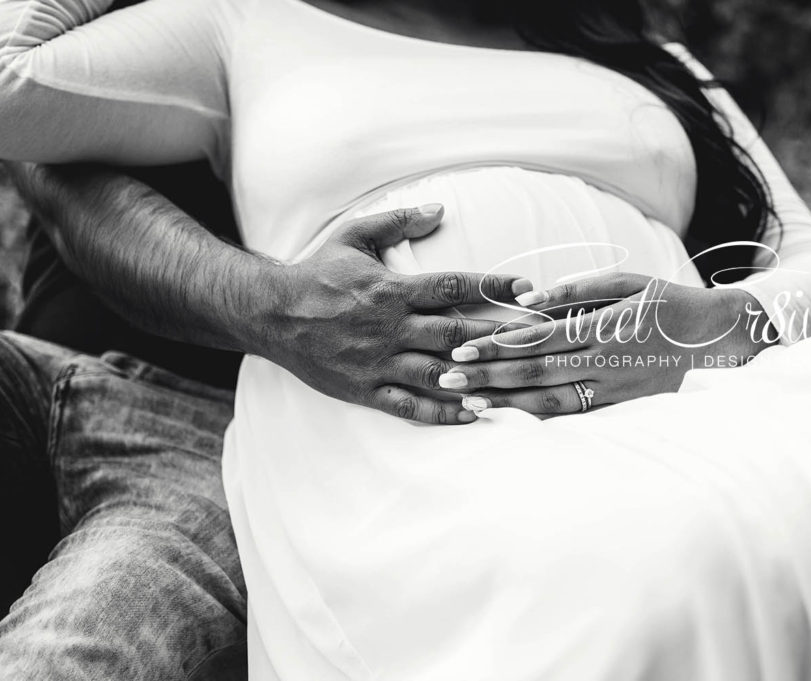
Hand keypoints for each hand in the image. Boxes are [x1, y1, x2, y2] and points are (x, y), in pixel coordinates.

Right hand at [248, 204, 531, 423]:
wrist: (271, 314)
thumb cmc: (317, 273)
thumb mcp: (353, 236)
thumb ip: (397, 221)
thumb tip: (440, 208)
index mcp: (392, 289)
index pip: (452, 285)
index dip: (492, 284)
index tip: (527, 287)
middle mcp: (391, 327)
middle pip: (456, 331)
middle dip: (500, 334)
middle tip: (540, 337)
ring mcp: (379, 362)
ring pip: (438, 372)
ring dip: (479, 377)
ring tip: (516, 381)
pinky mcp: (366, 389)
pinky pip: (410, 405)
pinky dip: (443, 412)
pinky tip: (475, 413)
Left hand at [438, 274, 774, 416]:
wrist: (718, 339)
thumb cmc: (666, 302)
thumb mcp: (627, 281)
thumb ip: (575, 290)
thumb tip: (526, 300)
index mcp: (603, 325)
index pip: (538, 337)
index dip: (496, 345)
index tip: (462, 348)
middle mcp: (604, 361)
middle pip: (535, 372)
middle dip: (487, 376)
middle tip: (446, 379)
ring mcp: (612, 389)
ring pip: (549, 401)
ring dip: (505, 402)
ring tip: (467, 403)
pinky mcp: (619, 407)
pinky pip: (571, 416)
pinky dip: (535, 418)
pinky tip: (507, 417)